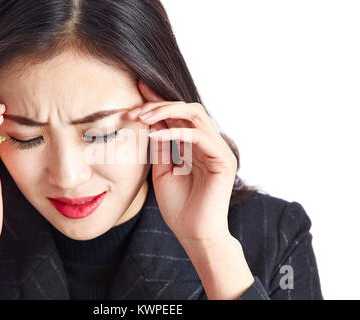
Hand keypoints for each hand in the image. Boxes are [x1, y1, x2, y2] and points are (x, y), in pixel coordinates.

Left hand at [128, 80, 237, 247]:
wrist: (193, 234)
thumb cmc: (179, 207)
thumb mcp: (162, 170)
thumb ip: (161, 146)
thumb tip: (151, 121)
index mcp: (196, 145)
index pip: (179, 115)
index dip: (159, 102)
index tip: (137, 91)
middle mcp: (209, 143)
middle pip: (187, 109)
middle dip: (159, 104)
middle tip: (135, 107)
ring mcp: (219, 150)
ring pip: (195, 114)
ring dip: (166, 112)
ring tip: (142, 116)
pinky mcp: (223, 160)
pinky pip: (199, 136)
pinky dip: (175, 132)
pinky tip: (155, 135)